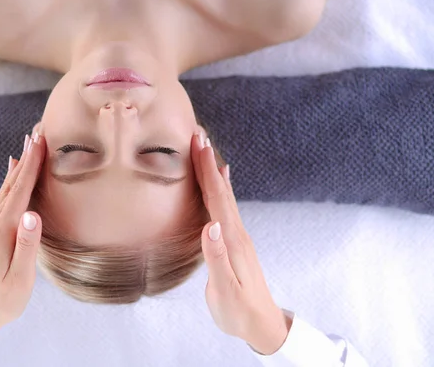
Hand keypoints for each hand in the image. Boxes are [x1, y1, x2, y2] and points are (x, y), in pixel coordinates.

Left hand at [0, 129, 45, 363]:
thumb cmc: (0, 302)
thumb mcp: (19, 280)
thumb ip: (27, 247)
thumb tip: (32, 214)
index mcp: (2, 233)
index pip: (20, 192)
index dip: (32, 166)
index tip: (41, 142)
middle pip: (11, 185)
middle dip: (26, 159)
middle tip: (37, 134)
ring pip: (5, 191)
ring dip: (18, 168)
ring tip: (27, 148)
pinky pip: (1, 200)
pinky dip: (10, 183)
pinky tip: (11, 176)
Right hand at [191, 133, 291, 355]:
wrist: (263, 325)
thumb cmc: (240, 312)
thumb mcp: (226, 291)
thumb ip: (217, 259)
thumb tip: (210, 226)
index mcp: (232, 241)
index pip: (218, 199)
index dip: (207, 171)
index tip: (198, 145)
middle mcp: (237, 233)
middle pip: (222, 191)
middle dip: (209, 162)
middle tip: (198, 135)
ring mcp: (238, 236)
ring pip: (225, 196)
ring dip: (214, 171)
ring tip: (206, 150)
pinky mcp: (235, 242)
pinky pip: (226, 207)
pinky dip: (222, 189)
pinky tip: (222, 181)